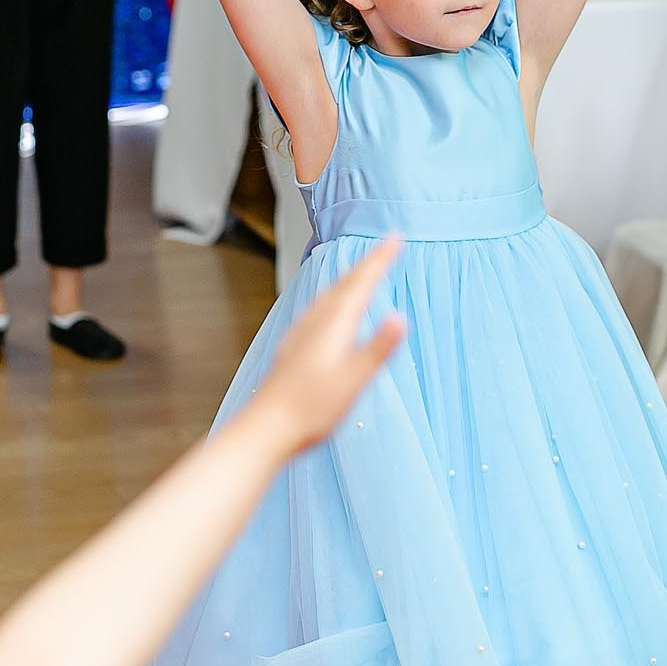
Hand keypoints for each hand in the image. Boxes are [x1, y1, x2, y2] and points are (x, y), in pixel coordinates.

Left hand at [242, 239, 405, 451]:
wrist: (267, 427)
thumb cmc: (310, 409)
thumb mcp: (353, 380)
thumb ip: (377, 349)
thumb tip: (400, 317)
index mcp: (333, 326)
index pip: (361, 284)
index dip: (380, 260)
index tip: (395, 237)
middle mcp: (314, 323)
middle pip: (344, 285)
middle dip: (367, 264)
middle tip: (386, 247)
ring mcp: (301, 334)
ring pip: (328, 296)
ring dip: (348, 280)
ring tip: (360, 273)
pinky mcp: (294, 349)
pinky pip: (317, 311)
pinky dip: (332, 300)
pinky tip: (327, 313)